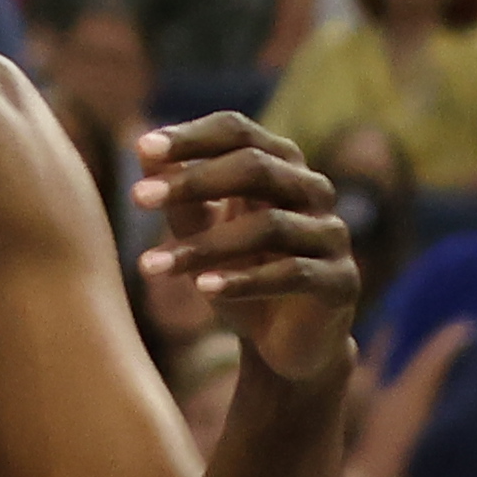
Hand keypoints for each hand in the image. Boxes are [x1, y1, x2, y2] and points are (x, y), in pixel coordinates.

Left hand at [133, 113, 360, 389]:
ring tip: (150, 266)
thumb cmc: (241, 274)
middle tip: (136, 197)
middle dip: (193, 180)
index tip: (140, 149)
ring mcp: (331, 234)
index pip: (238, 131)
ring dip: (204, 245)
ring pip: (268, 226)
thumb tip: (142, 153)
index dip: (191, 137)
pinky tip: (202, 290)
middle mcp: (313, 190)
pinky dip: (244, 281)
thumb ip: (180, 198)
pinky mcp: (341, 280)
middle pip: (256, 167)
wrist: (285, 344)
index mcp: (281, 165)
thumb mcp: (203, 235)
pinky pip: (292, 273)